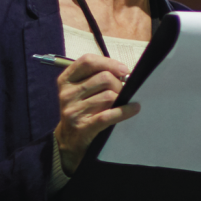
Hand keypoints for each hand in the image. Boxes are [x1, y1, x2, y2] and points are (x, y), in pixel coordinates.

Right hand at [54, 54, 139, 172]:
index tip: (123, 69)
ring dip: (121, 99)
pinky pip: (110, 115)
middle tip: (122, 91)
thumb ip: (95, 76)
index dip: (108, 62)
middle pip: (104, 78)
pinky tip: (134, 108)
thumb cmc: (81, 109)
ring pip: (109, 96)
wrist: (69, 139)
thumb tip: (123, 71)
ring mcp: (74, 111)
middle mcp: (67, 94)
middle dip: (119, 83)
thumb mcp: (80, 90)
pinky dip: (125, 111)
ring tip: (121, 103)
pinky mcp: (83, 126)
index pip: (87, 61)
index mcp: (66, 80)